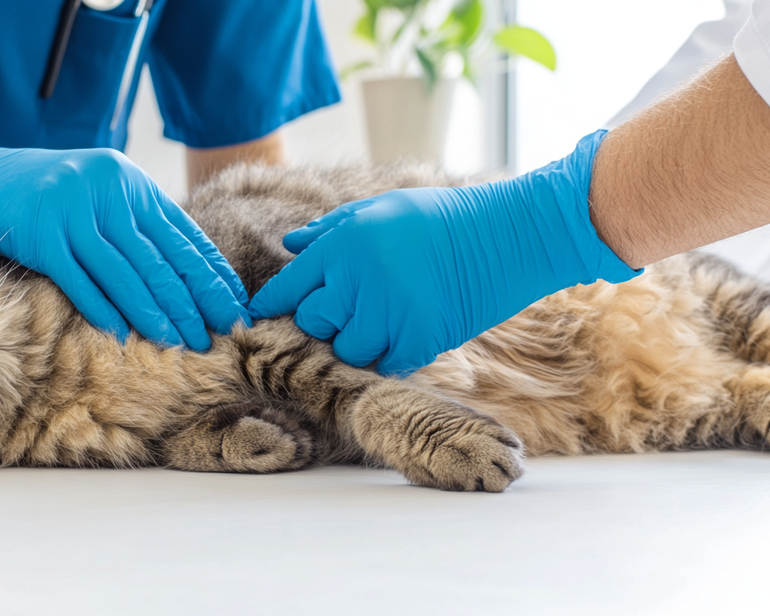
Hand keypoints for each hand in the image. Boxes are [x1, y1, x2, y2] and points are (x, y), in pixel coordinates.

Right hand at [0, 118, 249, 349]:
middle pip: (159, 256)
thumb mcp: (91, 198)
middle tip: (218, 335)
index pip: (181, 234)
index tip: (234, 307)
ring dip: (156, 313)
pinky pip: (79, 281)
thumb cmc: (35, 197)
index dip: (210, 274)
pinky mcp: (37, 232)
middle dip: (193, 301)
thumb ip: (130, 224)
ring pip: (125, 272)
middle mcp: (103, 187)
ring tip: (182, 342)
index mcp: (125, 179)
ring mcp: (70, 208)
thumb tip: (181, 275)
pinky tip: (124, 335)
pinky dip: (103, 310)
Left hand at [248, 130, 637, 374]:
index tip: (260, 316)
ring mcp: (390, 313)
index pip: (289, 287)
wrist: (509, 235)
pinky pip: (386, 366)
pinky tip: (407, 334)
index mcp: (344, 244)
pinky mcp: (420, 340)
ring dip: (361, 341)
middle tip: (353, 308)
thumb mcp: (382, 209)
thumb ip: (332, 230)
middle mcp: (359, 280)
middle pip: (314, 324)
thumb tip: (289, 245)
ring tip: (386, 319)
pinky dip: (392, 357)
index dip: (272, 305)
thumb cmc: (441, 218)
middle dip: (326, 320)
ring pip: (348, 351)